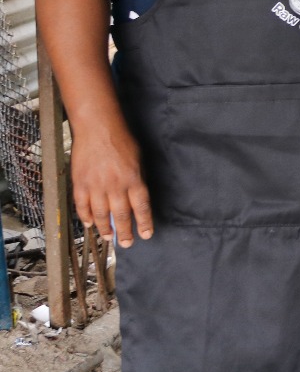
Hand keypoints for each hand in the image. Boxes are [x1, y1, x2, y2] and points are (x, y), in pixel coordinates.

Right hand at [70, 119, 153, 247]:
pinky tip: (90, 223)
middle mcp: (115, 185)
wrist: (97, 128)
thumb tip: (137, 199)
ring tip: (109, 237)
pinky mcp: (80, 183)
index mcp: (133, 179)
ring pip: (100, 214)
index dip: (144, 223)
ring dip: (105, 228)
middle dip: (125, 232)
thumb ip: (137, 180)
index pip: (141, 207)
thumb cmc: (121, 140)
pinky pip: (82, 205)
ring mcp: (96, 186)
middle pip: (121, 215)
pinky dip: (85, 217)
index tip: (146, 234)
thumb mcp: (138, 160)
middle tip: (127, 243)